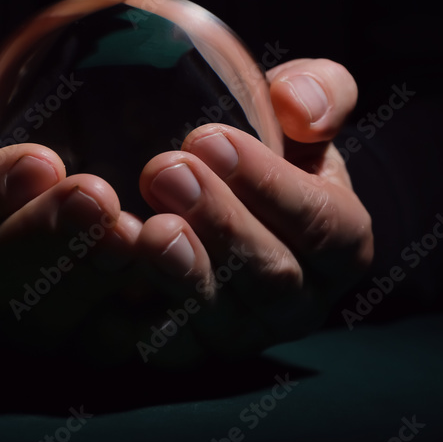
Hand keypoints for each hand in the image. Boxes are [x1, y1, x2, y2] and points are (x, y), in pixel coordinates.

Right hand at [0, 50, 145, 358]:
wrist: (13, 210)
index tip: (37, 158)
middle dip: (47, 241)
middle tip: (97, 197)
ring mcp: (13, 336)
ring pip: (51, 327)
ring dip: (98, 284)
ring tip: (139, 233)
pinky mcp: (72, 352)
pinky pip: (107, 346)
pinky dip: (144, 317)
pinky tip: (178, 272)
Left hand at [134, 58, 372, 361]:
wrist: (211, 195)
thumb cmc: (264, 147)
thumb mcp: (299, 108)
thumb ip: (318, 92)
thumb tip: (298, 107)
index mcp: (339, 245)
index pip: (324, 226)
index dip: (271, 186)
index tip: (211, 140)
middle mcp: (296, 303)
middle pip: (272, 279)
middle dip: (221, 224)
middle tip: (167, 171)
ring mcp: (239, 332)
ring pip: (216, 320)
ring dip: (179, 274)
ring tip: (145, 227)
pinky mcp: (182, 349)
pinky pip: (157, 342)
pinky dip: (127, 308)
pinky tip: (103, 262)